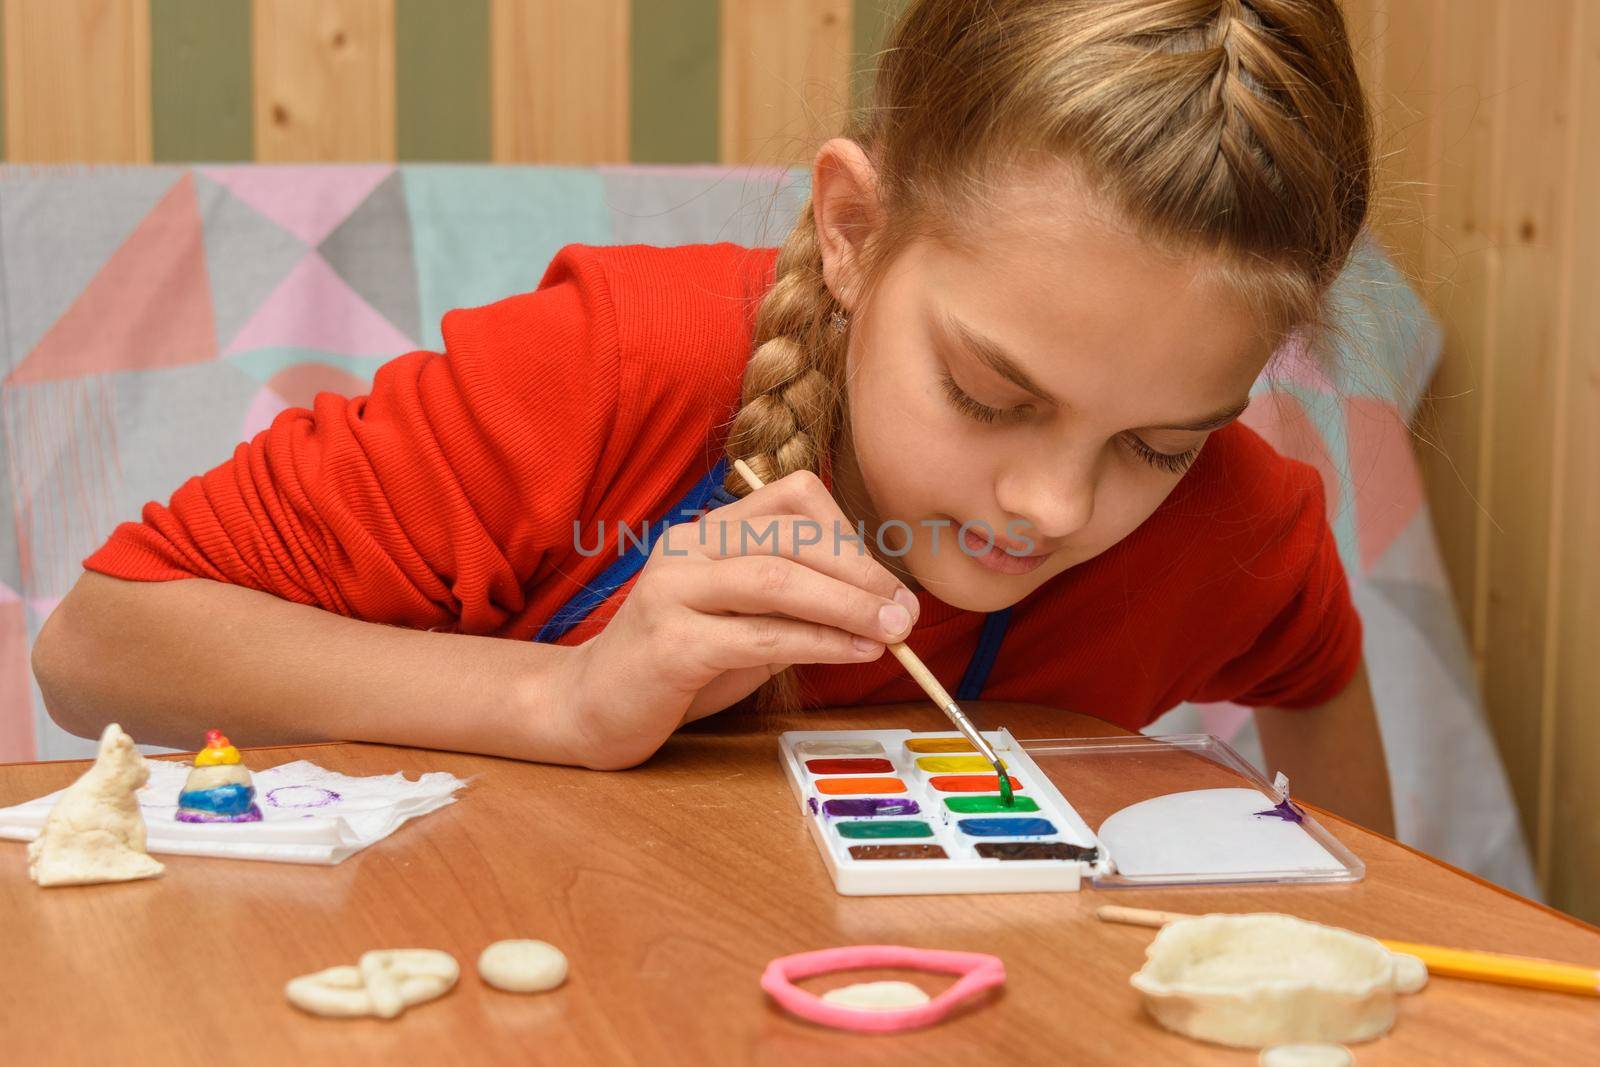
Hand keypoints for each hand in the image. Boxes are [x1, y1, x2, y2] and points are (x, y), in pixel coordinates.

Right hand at [560, 470, 917, 768]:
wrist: (590, 708)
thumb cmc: (679, 664)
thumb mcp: (746, 622)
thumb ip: (798, 605)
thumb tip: (881, 606)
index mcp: (709, 532)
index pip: (794, 499)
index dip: (850, 535)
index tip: (887, 584)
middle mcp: (687, 547)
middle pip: (791, 535)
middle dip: (861, 571)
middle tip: (905, 610)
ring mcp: (672, 591)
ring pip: (776, 577)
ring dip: (847, 603)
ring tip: (892, 631)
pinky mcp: (669, 644)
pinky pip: (759, 634)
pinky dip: (818, 642)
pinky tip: (853, 654)